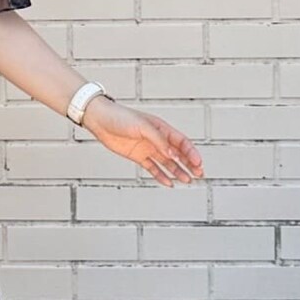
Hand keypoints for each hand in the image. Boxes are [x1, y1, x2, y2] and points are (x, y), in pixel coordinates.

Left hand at [80, 96, 203, 187]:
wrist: (100, 120)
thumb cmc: (121, 117)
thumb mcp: (142, 126)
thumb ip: (159, 140)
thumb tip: (172, 155)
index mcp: (162, 128)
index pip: (182, 142)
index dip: (191, 153)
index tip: (198, 163)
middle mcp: (157, 139)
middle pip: (178, 154)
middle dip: (189, 164)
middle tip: (199, 174)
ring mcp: (148, 149)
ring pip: (167, 163)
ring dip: (178, 171)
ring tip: (187, 180)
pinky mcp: (138, 156)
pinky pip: (152, 168)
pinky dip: (161, 175)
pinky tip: (169, 183)